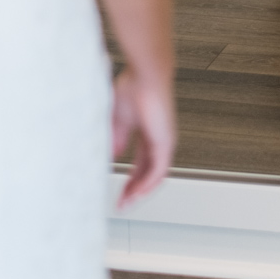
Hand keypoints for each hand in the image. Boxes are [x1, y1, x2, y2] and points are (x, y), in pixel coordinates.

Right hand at [111, 69, 174, 205]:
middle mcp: (157, 139)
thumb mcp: (118, 118)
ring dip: (140, 191)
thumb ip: (117, 137)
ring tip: (126, 203)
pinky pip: (159, 170)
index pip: (139, 163)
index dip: (129, 179)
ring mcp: (163, 141)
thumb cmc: (133, 86)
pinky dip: (148, 184)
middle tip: (121, 204)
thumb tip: (113, 155)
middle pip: (147, 173)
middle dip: (133, 190)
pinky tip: (137, 194)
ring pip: (154, 175)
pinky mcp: (166, 142)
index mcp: (146, 132)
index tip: (117, 191)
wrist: (146, 73)